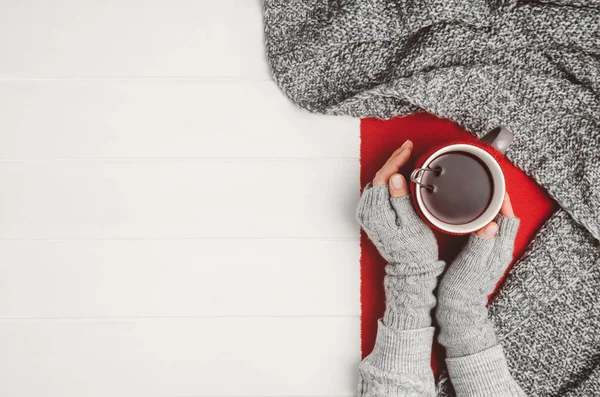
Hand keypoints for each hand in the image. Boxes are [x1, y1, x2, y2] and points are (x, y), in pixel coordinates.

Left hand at [356, 140, 437, 264]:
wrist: (409, 268)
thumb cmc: (414, 248)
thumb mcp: (412, 223)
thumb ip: (401, 200)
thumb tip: (395, 177)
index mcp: (375, 212)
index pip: (382, 177)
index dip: (395, 160)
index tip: (407, 149)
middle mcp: (367, 211)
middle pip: (378, 177)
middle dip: (393, 160)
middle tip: (407, 146)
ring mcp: (368, 214)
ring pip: (378, 182)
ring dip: (390, 167)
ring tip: (404, 154)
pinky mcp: (372, 216)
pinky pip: (378, 191)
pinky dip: (388, 179)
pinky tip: (398, 172)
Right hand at [436, 192, 519, 357]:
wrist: (457, 311)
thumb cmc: (461, 289)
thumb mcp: (470, 264)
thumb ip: (481, 243)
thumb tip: (490, 223)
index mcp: (499, 250)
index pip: (509, 219)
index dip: (504, 201)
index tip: (495, 185)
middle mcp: (499, 251)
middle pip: (505, 220)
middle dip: (498, 202)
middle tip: (485, 185)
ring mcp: (492, 255)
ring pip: (496, 226)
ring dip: (490, 211)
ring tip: (478, 196)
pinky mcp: (482, 258)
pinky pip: (487, 233)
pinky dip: (482, 221)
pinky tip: (470, 218)